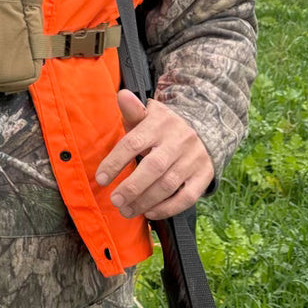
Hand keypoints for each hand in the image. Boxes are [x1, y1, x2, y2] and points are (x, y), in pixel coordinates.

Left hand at [95, 90, 213, 219]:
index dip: (115, 162)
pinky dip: (168, 208)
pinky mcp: (205, 175)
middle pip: (153, 167)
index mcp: (159, 124)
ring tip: (126, 210)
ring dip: (145, 201)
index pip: (134, 143)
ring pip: (169, 184)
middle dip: (132, 187)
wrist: (206, 127)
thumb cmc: (163, 126)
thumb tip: (122, 95)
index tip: (100, 179)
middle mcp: (179, 141)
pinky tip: (150, 213)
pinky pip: (188, 197)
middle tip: (114, 201)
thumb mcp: (148, 115)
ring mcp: (194, 159)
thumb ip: (132, 111)